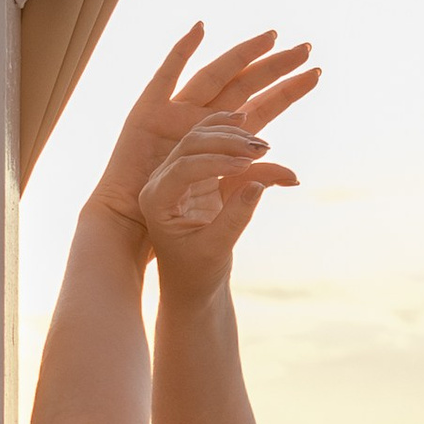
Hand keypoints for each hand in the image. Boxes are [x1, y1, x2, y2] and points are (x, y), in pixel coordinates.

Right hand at [85, 23, 319, 251]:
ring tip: (270, 38)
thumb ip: (258, 180)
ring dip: (242, 56)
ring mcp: (176, 114)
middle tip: (305, 48)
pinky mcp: (148, 113)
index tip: (316, 73)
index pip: (263, 109)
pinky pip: (166, 76)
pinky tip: (201, 29)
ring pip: (216, 77)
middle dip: (274, 67)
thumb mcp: (227, 198)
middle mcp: (203, 121)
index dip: (287, 92)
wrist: (131, 229)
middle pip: (245, 86)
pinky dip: (181, 51)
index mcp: (222, 142)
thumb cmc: (180, 222)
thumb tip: (296, 176)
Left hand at [137, 108, 298, 292]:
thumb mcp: (215, 249)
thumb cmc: (196, 273)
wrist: (192, 285)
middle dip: (228, 142)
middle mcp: (163, 182)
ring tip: (266, 148)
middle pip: (192, 144)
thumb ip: (235, 217)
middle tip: (263, 149)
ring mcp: (182, 175)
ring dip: (235, 138)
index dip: (216, 161)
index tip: (247, 164)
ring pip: (205, 139)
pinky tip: (259, 139)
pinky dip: (239, 143)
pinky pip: (221, 152)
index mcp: (156, 200)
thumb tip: (259, 184)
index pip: (183, 167)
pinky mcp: (202, 176)